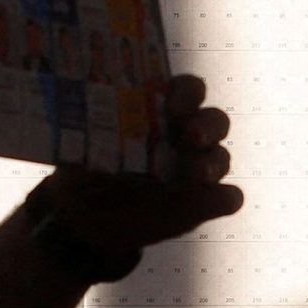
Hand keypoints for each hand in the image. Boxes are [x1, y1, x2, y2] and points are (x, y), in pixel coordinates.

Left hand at [40, 74, 243, 252]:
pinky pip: (226, 198)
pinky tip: (217, 200)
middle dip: (207, 125)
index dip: (186, 93)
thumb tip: (81, 118)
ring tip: (198, 174)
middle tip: (192, 135)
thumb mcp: (86, 144)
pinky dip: (224, 198)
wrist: (89, 217)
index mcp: (164, 111)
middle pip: (214, 120)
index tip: (172, 106)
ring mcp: (197, 168)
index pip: (188, 90)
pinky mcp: (203, 202)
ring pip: (220, 157)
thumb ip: (92, 131)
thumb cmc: (91, 167)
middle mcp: (187, 135)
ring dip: (214, 163)